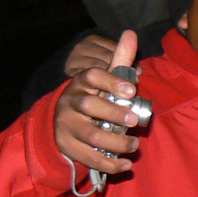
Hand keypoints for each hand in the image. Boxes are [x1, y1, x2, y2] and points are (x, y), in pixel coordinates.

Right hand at [53, 30, 140, 174]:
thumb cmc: (94, 97)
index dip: (111, 81)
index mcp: (82, 82)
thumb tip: (131, 32)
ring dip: (117, 142)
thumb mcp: (104, 79)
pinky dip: (109, 163)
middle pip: (90, 106)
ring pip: (91, 135)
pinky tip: (126, 163)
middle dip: (114, 113)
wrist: (62, 123)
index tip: (131, 90)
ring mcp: (67, 125)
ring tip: (135, 145)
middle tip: (134, 120)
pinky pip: (89, 157)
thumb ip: (120, 59)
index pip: (93, 75)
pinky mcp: (68, 146)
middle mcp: (72, 102)